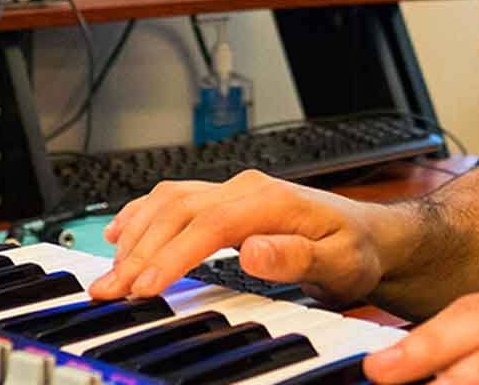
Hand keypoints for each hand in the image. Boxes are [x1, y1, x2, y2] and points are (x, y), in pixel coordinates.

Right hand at [88, 169, 394, 305]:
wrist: (370, 236)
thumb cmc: (356, 251)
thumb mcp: (340, 262)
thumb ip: (296, 256)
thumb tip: (252, 250)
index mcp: (269, 200)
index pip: (207, 225)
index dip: (172, 255)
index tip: (146, 287)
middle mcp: (245, 188)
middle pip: (177, 212)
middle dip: (139, 252)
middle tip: (110, 290)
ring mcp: (232, 191)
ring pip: (168, 203)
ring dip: (134, 235)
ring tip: (109, 272)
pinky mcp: (225, 201)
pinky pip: (173, 200)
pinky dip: (141, 216)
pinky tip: (119, 233)